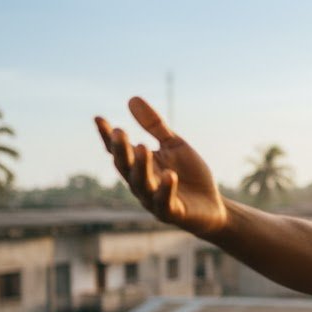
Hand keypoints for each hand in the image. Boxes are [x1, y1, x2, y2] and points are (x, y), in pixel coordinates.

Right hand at [95, 97, 227, 235]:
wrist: (213, 206)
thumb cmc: (190, 175)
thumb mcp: (174, 145)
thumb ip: (154, 126)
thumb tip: (132, 98)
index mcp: (140, 166)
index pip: (119, 151)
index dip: (108, 137)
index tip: (99, 118)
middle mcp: (141, 183)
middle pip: (126, 167)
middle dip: (121, 150)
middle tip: (119, 131)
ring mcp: (154, 200)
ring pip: (142, 184)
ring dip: (141, 166)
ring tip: (142, 147)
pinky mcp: (172, 212)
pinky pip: (165, 202)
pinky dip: (166, 189)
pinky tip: (170, 175)